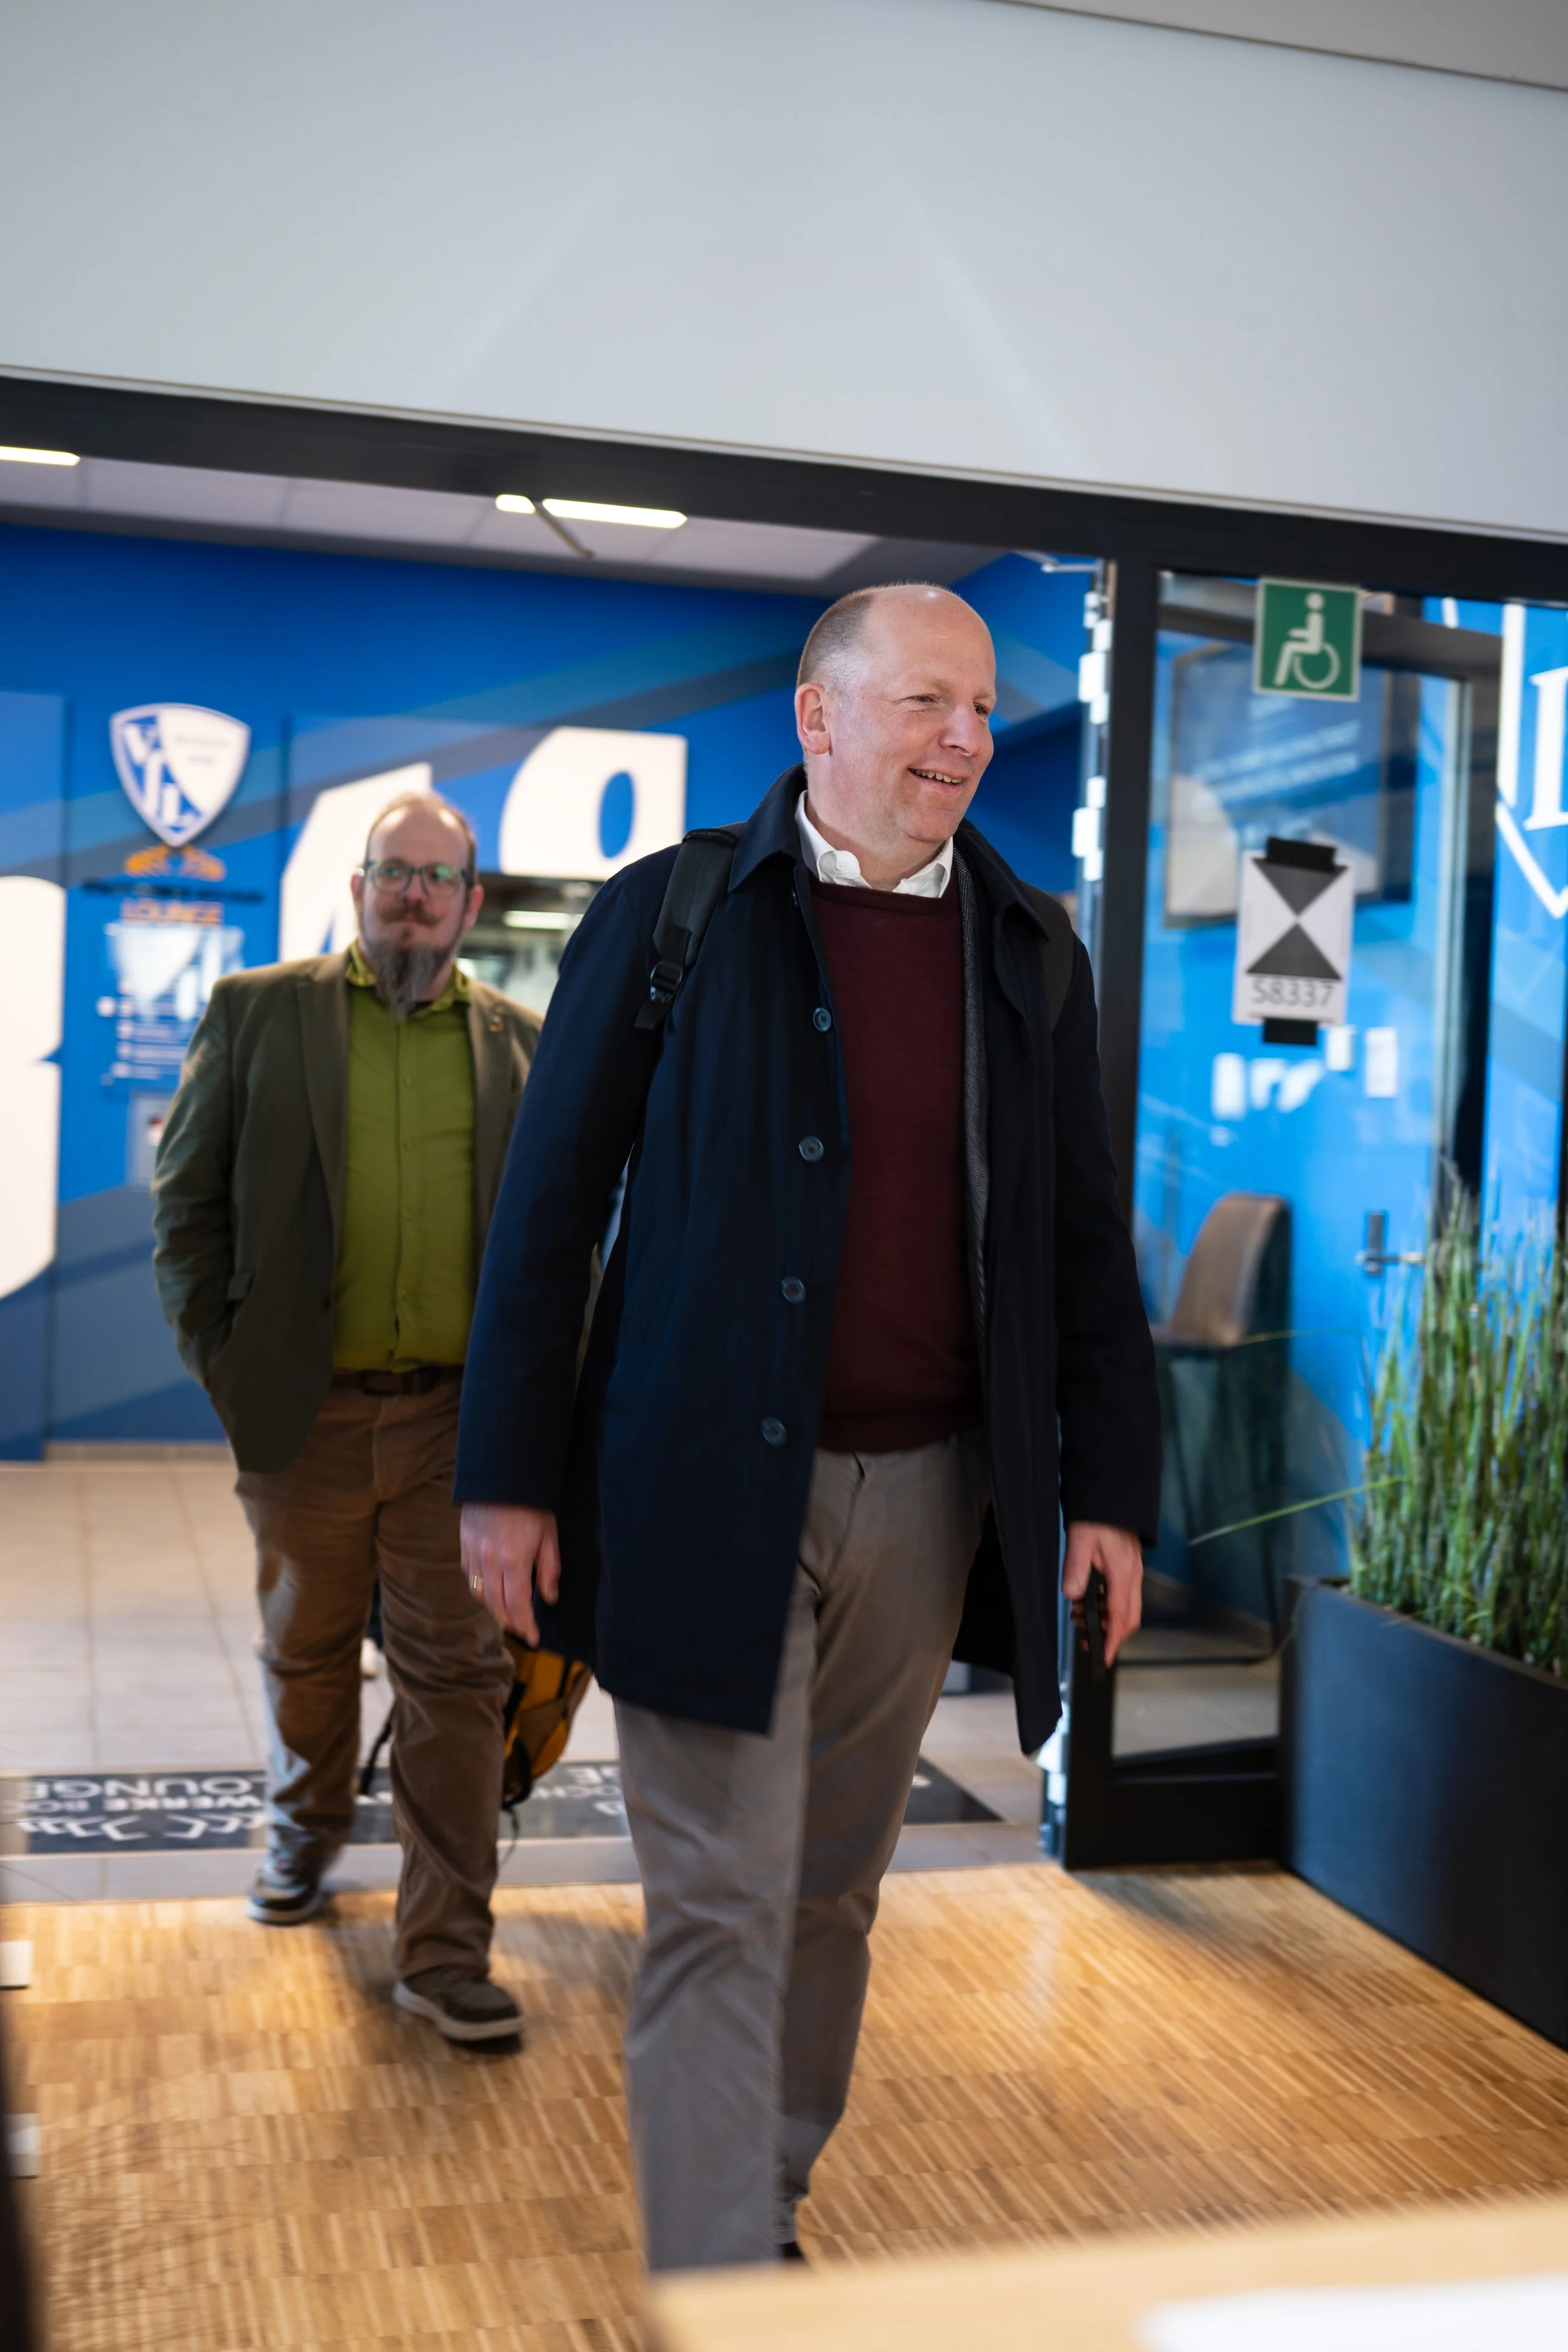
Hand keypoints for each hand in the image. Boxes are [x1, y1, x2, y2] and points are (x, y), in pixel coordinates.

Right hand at [460, 1503, 560, 1645]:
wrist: (501, 1474)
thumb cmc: (532, 1504)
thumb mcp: (549, 1535)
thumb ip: (549, 1569)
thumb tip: (549, 1598)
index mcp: (514, 1560)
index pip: (517, 1606)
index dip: (526, 1626)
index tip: (534, 1638)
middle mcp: (489, 1562)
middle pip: (495, 1605)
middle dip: (510, 1621)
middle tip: (522, 1628)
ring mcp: (473, 1553)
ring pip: (478, 1593)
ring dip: (493, 1608)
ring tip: (507, 1613)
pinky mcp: (464, 1544)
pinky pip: (469, 1576)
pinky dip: (480, 1589)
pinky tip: (490, 1590)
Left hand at [1062, 1522, 1142, 1667]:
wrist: (1113, 1496)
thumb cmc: (1097, 1517)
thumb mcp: (1080, 1541)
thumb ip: (1075, 1569)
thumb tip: (1071, 1596)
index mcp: (1123, 1574)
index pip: (1120, 1616)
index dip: (1111, 1640)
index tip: (1102, 1658)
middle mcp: (1133, 1577)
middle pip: (1129, 1618)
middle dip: (1110, 1635)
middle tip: (1086, 1641)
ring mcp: (1133, 1572)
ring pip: (1127, 1608)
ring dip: (1107, 1619)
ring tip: (1079, 1616)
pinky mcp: (1128, 1567)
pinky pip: (1123, 1595)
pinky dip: (1108, 1605)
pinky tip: (1089, 1600)